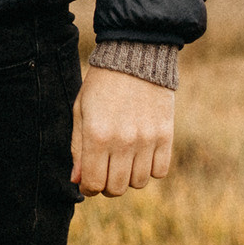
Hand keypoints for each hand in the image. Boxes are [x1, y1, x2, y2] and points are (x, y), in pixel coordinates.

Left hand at [70, 64, 174, 197]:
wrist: (136, 56)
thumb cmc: (102, 84)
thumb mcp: (81, 110)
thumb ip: (78, 147)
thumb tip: (77, 180)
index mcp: (96, 135)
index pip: (93, 183)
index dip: (88, 187)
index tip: (88, 181)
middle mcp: (122, 141)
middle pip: (116, 188)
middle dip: (107, 185)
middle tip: (105, 170)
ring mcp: (146, 139)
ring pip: (138, 183)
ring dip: (129, 177)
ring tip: (124, 159)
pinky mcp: (166, 135)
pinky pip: (159, 171)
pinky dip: (150, 169)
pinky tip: (142, 155)